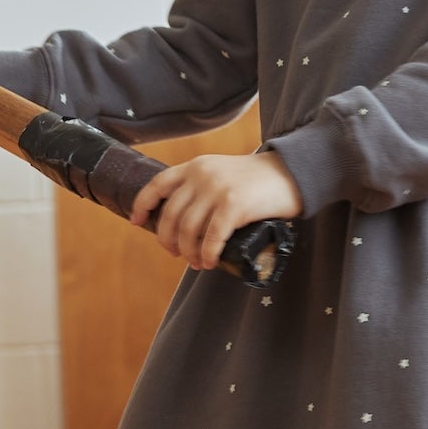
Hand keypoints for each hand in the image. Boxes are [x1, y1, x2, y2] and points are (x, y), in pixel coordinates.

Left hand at [129, 151, 303, 271]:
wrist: (292, 173)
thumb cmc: (258, 180)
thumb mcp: (222, 173)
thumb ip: (202, 188)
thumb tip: (184, 223)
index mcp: (195, 166)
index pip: (157, 184)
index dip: (142, 204)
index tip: (136, 221)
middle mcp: (201, 175)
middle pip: (171, 215)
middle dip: (169, 240)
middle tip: (177, 254)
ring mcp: (217, 190)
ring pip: (188, 230)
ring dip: (189, 252)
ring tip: (197, 262)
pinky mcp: (234, 205)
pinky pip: (211, 238)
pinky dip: (207, 254)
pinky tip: (209, 262)